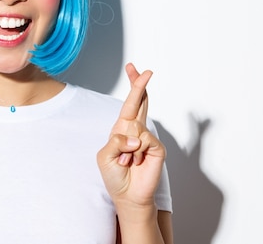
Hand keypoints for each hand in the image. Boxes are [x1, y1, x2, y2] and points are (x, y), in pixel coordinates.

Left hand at [97, 63, 165, 209]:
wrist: (127, 195)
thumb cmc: (115, 175)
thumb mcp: (105, 155)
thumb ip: (116, 141)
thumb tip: (136, 136)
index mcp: (123, 129)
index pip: (130, 103)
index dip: (133, 86)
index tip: (134, 68)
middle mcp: (136, 130)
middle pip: (141, 102)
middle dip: (140, 85)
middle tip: (146, 70)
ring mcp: (148, 138)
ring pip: (135, 127)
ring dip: (126, 148)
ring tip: (127, 161)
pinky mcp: (157, 148)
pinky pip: (143, 139)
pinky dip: (136, 152)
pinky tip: (136, 162)